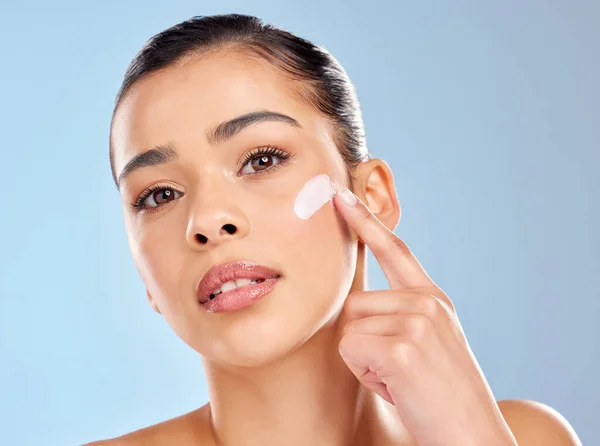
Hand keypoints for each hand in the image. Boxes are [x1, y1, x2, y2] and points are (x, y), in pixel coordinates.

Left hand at [332, 188, 516, 445]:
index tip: (341, 194)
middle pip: (353, 304)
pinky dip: (365, 373)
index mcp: (433, 298)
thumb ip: (400, 313)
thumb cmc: (440, 394)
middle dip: (362, 340)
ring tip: (399, 378)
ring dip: (364, 359)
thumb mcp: (427, 342)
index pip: (395, 250)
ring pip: (349, 327)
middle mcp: (426, 302)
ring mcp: (416, 321)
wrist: (471, 434)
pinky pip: (350, 349)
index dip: (366, 221)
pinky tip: (397, 386)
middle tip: (396, 369)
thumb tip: (354, 305)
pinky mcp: (401, 347)